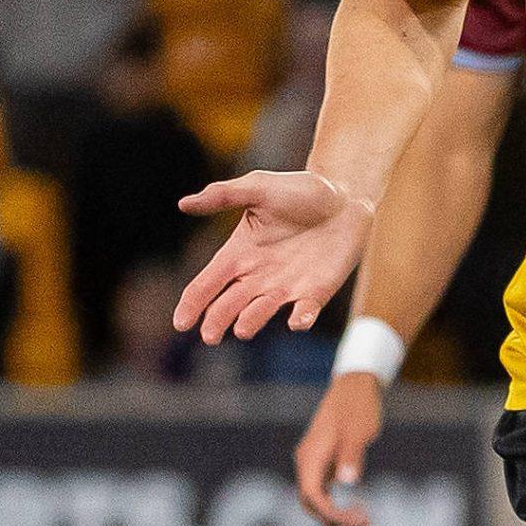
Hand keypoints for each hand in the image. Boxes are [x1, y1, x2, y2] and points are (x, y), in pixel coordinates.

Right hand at [174, 170, 373, 344]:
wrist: (345, 197)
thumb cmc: (299, 191)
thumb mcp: (258, 188)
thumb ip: (223, 195)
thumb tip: (183, 203)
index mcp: (239, 253)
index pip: (208, 282)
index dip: (193, 302)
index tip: (180, 323)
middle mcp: (258, 275)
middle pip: (230, 303)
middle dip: (217, 320)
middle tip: (209, 337)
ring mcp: (286, 286)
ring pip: (262, 310)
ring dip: (252, 320)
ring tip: (241, 330)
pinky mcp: (316, 292)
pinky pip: (306, 311)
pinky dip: (301, 318)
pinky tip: (297, 321)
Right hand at [295, 371, 385, 525]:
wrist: (355, 386)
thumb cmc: (357, 407)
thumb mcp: (358, 431)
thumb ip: (352, 455)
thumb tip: (348, 481)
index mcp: (310, 457)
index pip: (312, 496)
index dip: (331, 513)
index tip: (355, 519)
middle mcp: (307, 462)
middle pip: (311, 503)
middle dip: (335, 520)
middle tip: (365, 525)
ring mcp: (314, 463)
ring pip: (317, 500)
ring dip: (336, 516)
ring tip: (364, 524)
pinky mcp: (324, 463)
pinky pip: (324, 492)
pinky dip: (338, 505)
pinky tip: (357, 509)